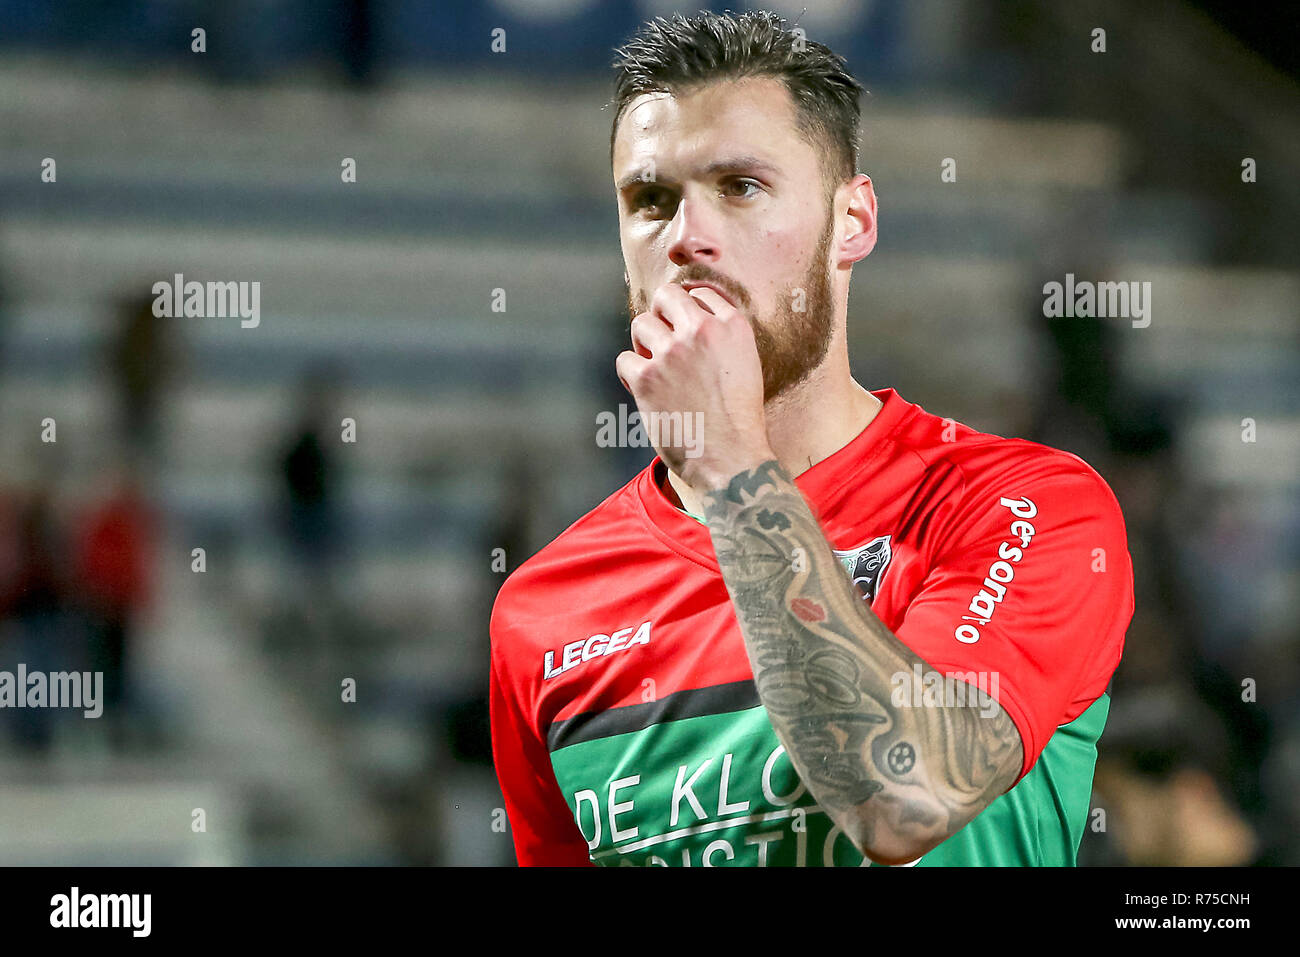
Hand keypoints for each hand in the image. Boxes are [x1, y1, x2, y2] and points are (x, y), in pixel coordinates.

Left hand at [615, 282, 773, 489]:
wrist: (732, 459)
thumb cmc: (739, 420)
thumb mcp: (746, 367)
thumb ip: (723, 339)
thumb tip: (691, 323)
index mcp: (733, 327)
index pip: (700, 294)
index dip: (688, 310)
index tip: (686, 330)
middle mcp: (702, 331)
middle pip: (666, 296)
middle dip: (660, 313)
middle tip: (662, 337)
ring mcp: (672, 352)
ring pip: (640, 323)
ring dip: (643, 343)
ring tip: (654, 366)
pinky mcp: (647, 377)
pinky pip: (624, 360)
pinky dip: (631, 375)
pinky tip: (645, 391)